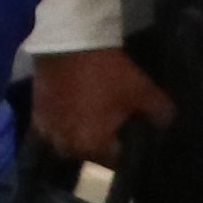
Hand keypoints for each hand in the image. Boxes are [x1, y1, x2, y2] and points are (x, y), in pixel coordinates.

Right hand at [28, 47, 177, 168]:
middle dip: (101, 140)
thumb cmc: (107, 71)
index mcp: (93, 146)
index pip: (116, 161)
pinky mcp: (36, 115)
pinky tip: (71, 108)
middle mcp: (68, 147)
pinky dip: (63, 123)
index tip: (132, 131)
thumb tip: (166, 125)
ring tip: (90, 113)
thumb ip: (161, 113)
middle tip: (112, 119)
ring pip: (70, 143)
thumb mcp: (142, 90)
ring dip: (80, 134)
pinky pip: (53, 129)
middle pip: (91, 153)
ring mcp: (48, 132)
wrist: (67, 41)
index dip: (127, 146)